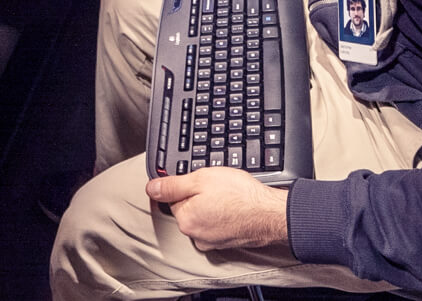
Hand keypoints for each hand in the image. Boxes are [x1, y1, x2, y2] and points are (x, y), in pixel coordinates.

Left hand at [146, 166, 289, 249]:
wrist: (270, 214)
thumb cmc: (241, 196)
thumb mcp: (201, 179)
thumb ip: (172, 185)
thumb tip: (151, 188)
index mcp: (185, 219)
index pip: (174, 197)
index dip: (188, 184)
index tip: (202, 178)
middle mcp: (196, 235)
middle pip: (189, 208)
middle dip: (200, 196)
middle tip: (218, 186)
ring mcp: (212, 241)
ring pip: (204, 216)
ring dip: (212, 206)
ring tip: (230, 196)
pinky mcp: (227, 243)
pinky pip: (218, 225)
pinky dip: (224, 216)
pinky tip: (235, 207)